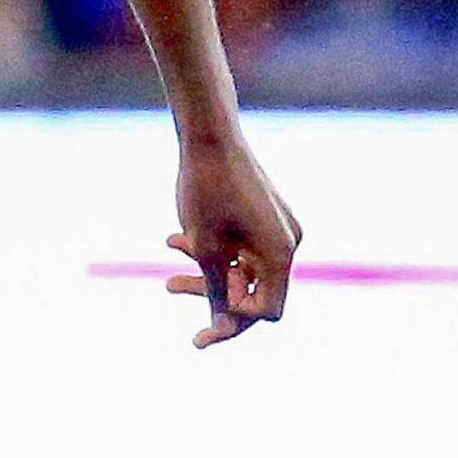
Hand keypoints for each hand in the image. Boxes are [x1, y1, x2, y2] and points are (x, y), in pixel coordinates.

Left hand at [166, 140, 300, 348]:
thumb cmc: (205, 189)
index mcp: (280, 253)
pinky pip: (244, 245)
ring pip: (244, 264)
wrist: (209, 133)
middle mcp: (287, 242)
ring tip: (169, 250)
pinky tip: (177, 236)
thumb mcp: (205, 246)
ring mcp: (278, 226)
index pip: (267, 310)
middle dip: (214, 292)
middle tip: (170, 285)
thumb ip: (216, 288)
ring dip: (208, 266)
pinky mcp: (265, 214)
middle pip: (255, 288)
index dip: (234, 321)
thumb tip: (222, 324)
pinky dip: (216, 247)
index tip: (201, 321)